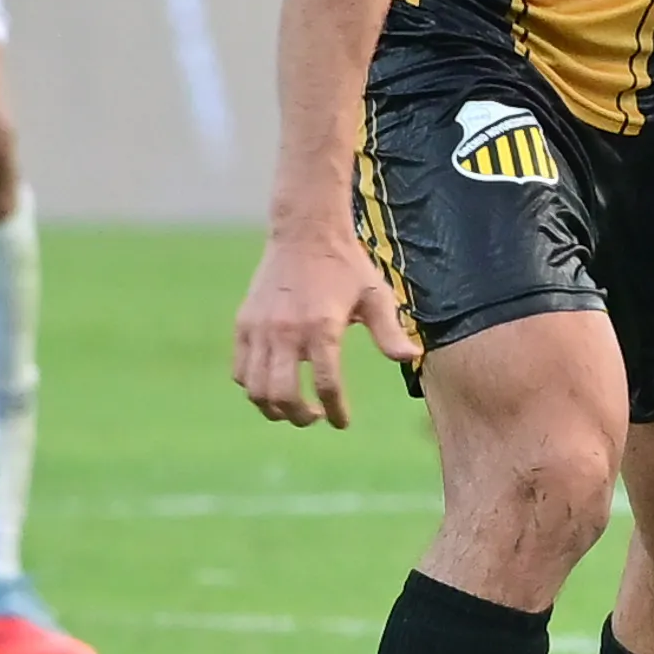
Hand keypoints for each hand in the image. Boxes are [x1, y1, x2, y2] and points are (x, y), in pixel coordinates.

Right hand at [233, 215, 419, 427]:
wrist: (305, 231)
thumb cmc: (346, 266)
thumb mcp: (376, 296)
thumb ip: (390, 332)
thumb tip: (412, 357)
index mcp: (322, 327)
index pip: (326, 385)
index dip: (335, 411)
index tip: (341, 421)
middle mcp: (286, 331)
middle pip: (283, 395)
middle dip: (300, 417)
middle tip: (315, 416)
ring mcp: (260, 328)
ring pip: (256, 389)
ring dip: (274, 408)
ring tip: (293, 407)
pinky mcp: (244, 323)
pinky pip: (240, 370)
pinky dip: (254, 387)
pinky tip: (274, 384)